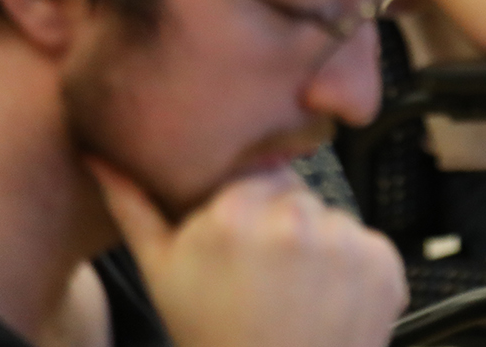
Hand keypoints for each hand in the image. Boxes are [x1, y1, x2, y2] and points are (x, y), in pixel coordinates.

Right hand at [89, 158, 405, 346]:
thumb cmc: (211, 333)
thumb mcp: (162, 271)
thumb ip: (133, 205)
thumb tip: (102, 157)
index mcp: (235, 211)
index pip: (257, 178)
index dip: (249, 215)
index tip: (240, 253)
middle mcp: (294, 218)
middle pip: (297, 197)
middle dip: (285, 228)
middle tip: (265, 279)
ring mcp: (344, 242)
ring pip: (333, 222)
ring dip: (321, 249)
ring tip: (295, 296)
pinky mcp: (383, 264)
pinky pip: (369, 247)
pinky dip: (355, 272)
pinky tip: (327, 304)